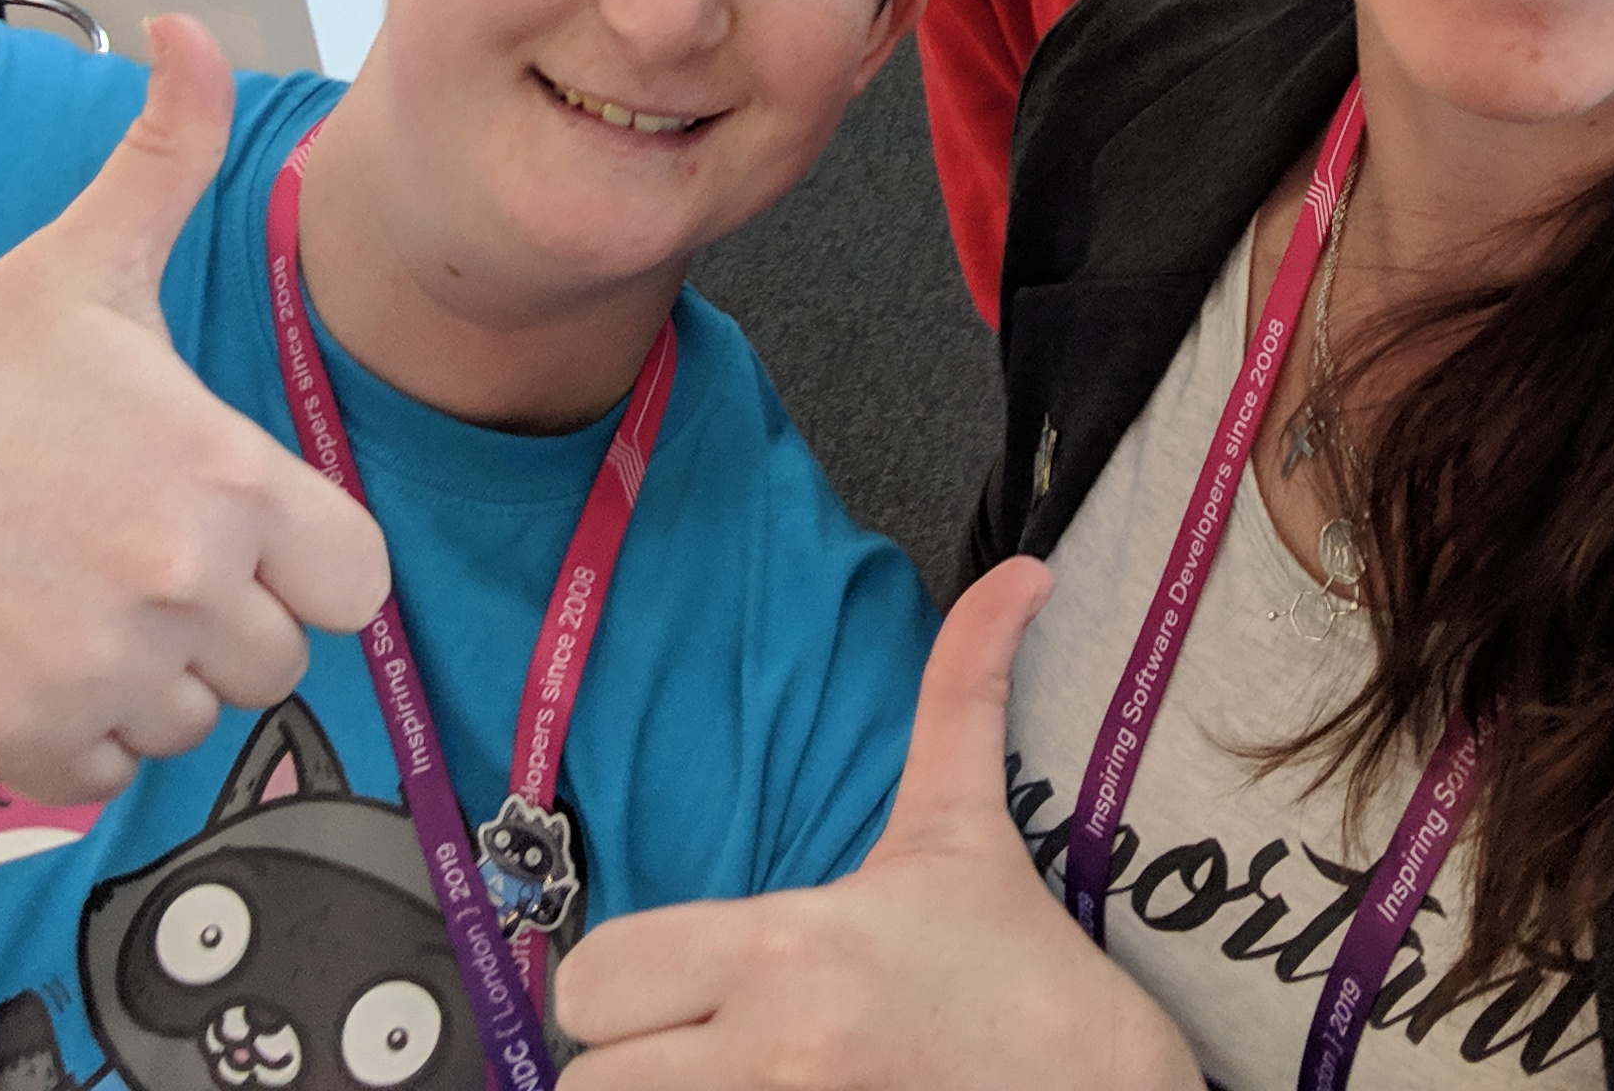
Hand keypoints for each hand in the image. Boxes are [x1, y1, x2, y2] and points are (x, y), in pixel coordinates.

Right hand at [0, 16, 388, 807]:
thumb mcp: (88, 259)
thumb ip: (168, 154)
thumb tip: (189, 32)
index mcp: (229, 477)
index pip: (355, 584)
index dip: (307, 566)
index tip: (241, 533)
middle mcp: (182, 582)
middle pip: (280, 660)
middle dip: (228, 624)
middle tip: (136, 560)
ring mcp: (106, 668)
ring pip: (196, 719)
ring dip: (154, 678)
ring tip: (74, 593)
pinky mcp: (29, 739)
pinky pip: (113, 771)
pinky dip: (82, 733)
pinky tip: (29, 649)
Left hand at [553, 560, 1203, 1089]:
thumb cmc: (1024, 970)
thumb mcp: (965, 828)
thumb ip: (963, 691)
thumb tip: (1019, 573)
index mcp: (790, 948)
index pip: (596, 980)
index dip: (616, 985)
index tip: (666, 987)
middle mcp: (773, 1053)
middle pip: (588, 1084)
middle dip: (632, 1065)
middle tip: (684, 1049)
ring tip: (722, 1080)